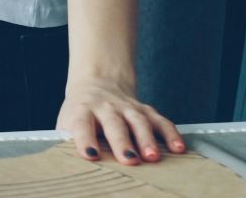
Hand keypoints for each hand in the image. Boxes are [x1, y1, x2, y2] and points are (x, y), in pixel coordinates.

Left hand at [57, 76, 185, 164]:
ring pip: (139, 121)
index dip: (85, 139)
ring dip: (147, 139)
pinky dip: (170, 134)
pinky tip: (178, 148)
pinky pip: (160, 121)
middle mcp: (105, 107)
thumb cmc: (80, 112)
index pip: (81, 124)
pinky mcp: (146, 110)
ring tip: (152, 156)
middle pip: (114, 124)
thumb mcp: (66, 122)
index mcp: (82, 110)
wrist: (97, 83)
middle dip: (122, 142)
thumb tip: (68, 162)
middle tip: (129, 160)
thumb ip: (67, 140)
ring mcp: (127, 107)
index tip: (91, 155)